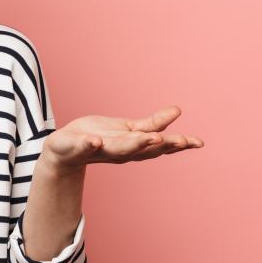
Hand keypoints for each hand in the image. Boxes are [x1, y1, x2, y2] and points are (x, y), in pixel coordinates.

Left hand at [42, 105, 204, 166]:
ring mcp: (101, 150)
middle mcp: (121, 151)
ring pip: (120, 149)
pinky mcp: (79, 147)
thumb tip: (178, 111)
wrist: (65, 149)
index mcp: (134, 146)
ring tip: (152, 138)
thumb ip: (152, 123)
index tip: (196, 142)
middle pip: (144, 149)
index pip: (159, 146)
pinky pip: (84, 147)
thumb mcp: (129, 128)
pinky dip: (91, 145)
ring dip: (135, 145)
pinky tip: (96, 141)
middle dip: (161, 145)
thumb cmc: (100, 137)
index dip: (178, 144)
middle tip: (178, 141)